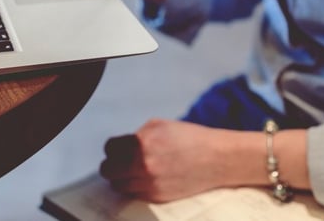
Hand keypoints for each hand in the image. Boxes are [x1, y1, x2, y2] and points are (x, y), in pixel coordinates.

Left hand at [99, 119, 260, 202]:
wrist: (216, 158)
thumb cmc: (188, 138)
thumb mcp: (158, 126)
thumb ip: (136, 136)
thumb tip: (119, 148)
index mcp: (141, 142)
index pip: (109, 149)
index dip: (113, 148)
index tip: (117, 149)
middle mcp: (142, 164)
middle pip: (108, 171)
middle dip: (113, 165)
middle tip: (121, 162)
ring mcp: (149, 183)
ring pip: (118, 185)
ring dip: (123, 178)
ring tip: (135, 171)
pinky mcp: (157, 197)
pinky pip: (134, 194)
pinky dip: (136, 187)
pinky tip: (148, 178)